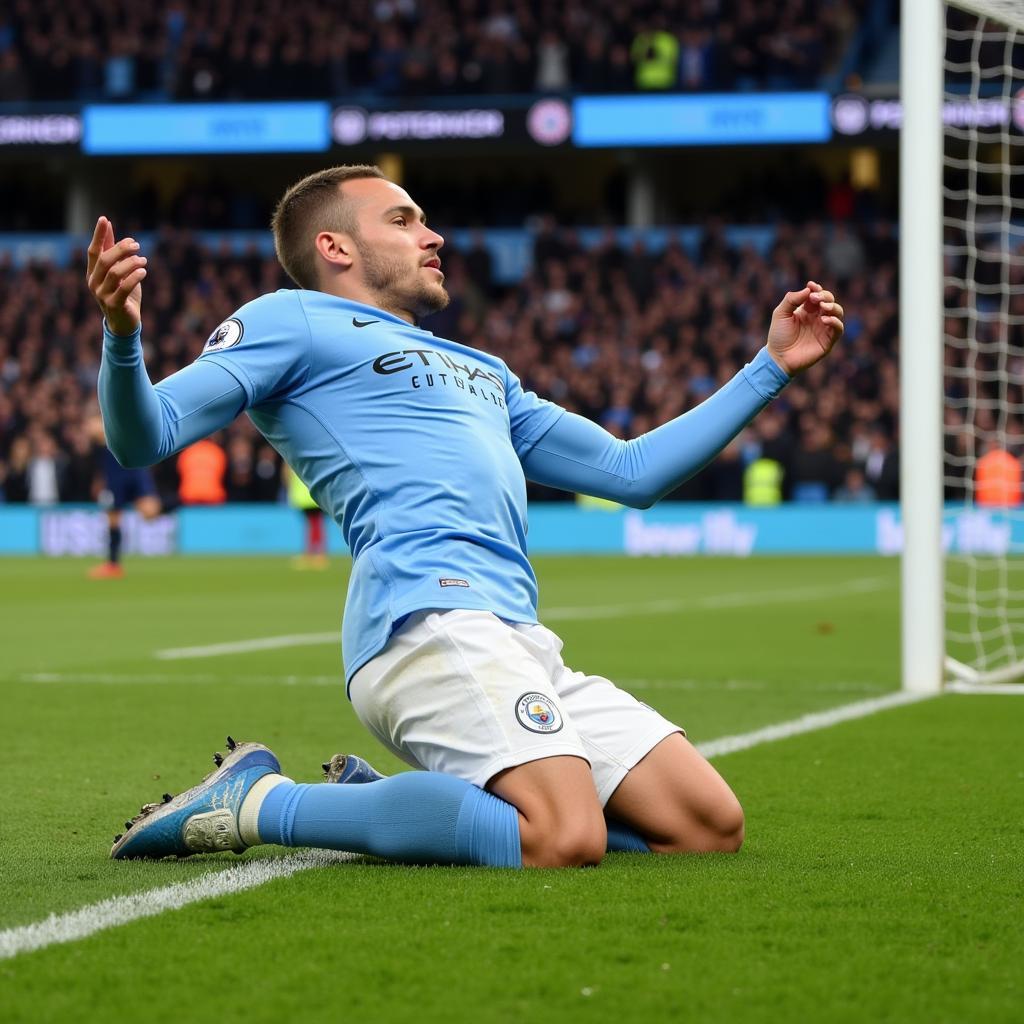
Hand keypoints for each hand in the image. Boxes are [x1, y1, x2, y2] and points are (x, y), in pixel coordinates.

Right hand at [86, 217, 146, 336]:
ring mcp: (102, 295)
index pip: (93, 250)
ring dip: (131, 263)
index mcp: (93, 273)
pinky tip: (144, 271)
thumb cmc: (123, 294)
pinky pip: (124, 288)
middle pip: (105, 259)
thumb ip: (112, 251)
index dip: (98, 235)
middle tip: (137, 245)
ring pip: (115, 272)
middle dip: (121, 249)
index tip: (104, 219)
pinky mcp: (114, 305)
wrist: (125, 324)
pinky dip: (135, 277)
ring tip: (143, 260)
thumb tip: (109, 226)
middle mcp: (93, 282)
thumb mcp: (118, 271)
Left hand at [766, 280, 843, 375]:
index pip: (817, 295)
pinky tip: (824, 320)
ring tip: (823, 307)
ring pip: (837, 312)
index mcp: (807, 310)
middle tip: (815, 297)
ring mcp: (824, 328)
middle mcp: (817, 317)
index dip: (816, 289)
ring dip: (833, 306)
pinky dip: (835, 321)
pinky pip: (839, 328)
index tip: (811, 285)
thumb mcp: (780, 314)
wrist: (779, 358)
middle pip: (829, 301)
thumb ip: (791, 300)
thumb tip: (808, 289)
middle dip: (825, 296)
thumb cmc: (778, 336)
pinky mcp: (828, 341)